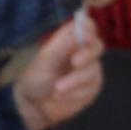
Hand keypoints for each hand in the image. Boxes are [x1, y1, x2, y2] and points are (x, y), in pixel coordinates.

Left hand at [13, 15, 102, 129]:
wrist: (34, 102)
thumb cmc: (36, 76)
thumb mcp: (46, 60)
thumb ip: (63, 46)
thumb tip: (80, 31)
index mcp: (71, 39)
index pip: (87, 26)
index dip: (88, 29)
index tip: (84, 36)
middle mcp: (84, 51)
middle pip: (97, 46)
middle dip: (86, 55)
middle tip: (74, 62)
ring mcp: (90, 69)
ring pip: (92, 71)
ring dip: (74, 82)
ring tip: (56, 90)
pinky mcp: (92, 87)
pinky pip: (90, 89)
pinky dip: (75, 94)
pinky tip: (60, 97)